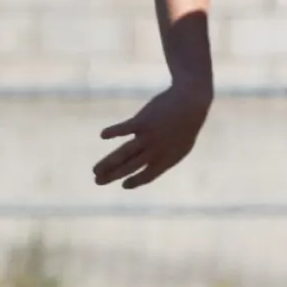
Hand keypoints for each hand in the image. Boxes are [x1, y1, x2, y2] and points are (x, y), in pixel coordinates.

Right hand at [94, 82, 213, 188]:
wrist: (191, 101)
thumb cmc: (185, 125)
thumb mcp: (180, 145)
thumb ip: (164, 156)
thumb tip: (147, 164)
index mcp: (168, 159)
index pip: (148, 176)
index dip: (135, 182)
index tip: (123, 185)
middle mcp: (157, 151)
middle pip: (130, 167)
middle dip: (112, 176)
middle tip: (97, 181)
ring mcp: (149, 137)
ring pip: (124, 153)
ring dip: (108, 163)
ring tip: (95, 170)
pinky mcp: (142, 121)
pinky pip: (123, 129)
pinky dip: (112, 132)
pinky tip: (103, 135)